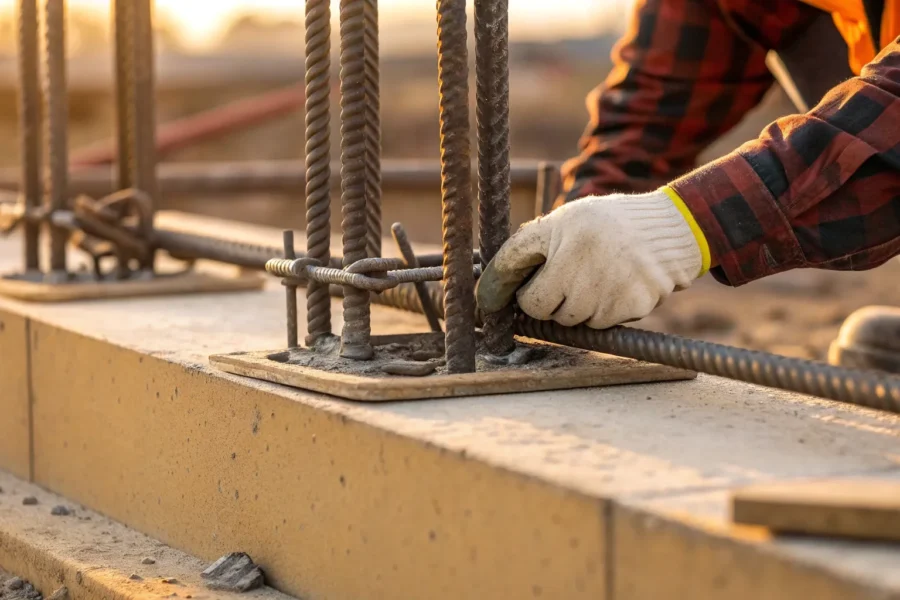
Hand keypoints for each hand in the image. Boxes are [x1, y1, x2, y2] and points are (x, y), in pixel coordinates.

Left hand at [475, 188, 708, 328]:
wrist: (670, 227)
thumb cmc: (605, 223)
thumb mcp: (560, 223)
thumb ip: (521, 253)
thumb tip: (485, 294)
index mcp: (566, 250)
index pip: (529, 302)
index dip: (526, 296)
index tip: (527, 291)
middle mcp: (589, 275)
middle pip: (551, 315)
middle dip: (553, 299)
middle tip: (569, 275)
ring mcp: (613, 294)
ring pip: (576, 321)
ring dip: (579, 306)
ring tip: (596, 274)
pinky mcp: (635, 307)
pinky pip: (604, 323)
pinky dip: (606, 310)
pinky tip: (617, 283)